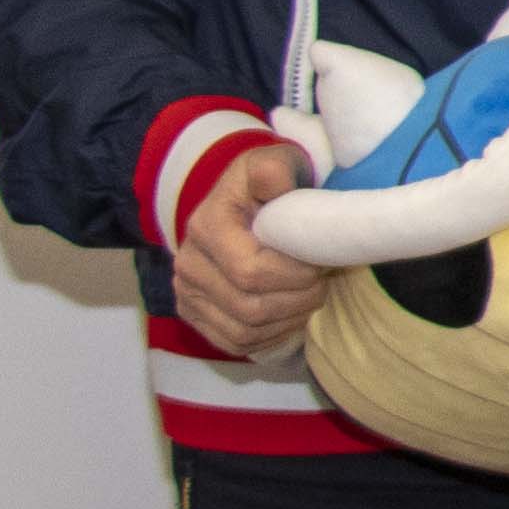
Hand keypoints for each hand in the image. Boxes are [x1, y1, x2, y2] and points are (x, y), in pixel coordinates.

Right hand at [170, 139, 325, 360]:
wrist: (242, 202)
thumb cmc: (267, 185)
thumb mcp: (273, 164)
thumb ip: (274, 169)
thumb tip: (275, 183)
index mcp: (206, 227)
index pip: (251, 272)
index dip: (295, 275)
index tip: (320, 261)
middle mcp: (188, 264)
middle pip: (250, 307)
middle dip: (298, 299)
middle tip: (321, 280)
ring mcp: (188, 294)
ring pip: (245, 331)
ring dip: (288, 319)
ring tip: (308, 294)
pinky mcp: (195, 316)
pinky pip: (237, 343)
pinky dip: (271, 335)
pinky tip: (289, 313)